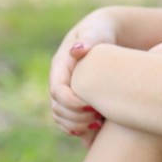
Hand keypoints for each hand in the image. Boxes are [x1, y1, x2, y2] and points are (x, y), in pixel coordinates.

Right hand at [49, 10, 117, 147]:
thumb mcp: (96, 32)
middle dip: (76, 117)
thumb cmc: (100, 32)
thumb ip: (88, 40)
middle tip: (98, 118)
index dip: (72, 103)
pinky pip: (68, 121)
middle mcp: (59, 81)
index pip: (58, 91)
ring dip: (77, 126)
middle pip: (57, 108)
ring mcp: (64, 92)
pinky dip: (78, 129)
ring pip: (61, 117)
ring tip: (98, 125)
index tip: (92, 106)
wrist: (103, 35)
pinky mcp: (73, 100)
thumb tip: (76, 50)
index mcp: (60, 66)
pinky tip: (96, 130)